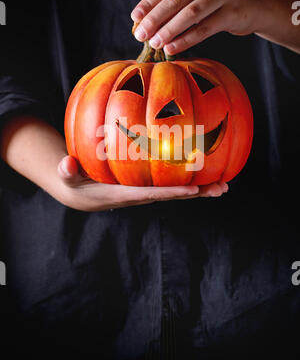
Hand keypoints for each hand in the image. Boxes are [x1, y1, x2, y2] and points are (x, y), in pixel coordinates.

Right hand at [57, 155, 228, 211]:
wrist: (79, 192)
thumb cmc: (74, 181)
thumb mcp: (67, 177)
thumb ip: (66, 171)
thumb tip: (66, 164)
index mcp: (124, 194)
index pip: (152, 194)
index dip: (172, 192)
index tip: (193, 189)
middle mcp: (139, 195)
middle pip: (172, 195)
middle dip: (196, 192)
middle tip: (221, 188)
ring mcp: (145, 191)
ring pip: (175, 191)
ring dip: (200, 188)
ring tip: (224, 185)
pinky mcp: (146, 186)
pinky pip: (169, 183)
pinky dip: (188, 179)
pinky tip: (204, 171)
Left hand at [131, 0, 298, 53]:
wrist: (254, 2)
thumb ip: (174, 0)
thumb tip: (144, 22)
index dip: (149, 2)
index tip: (135, 18)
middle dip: (155, 18)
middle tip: (140, 34)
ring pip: (190, 14)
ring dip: (169, 30)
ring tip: (155, 43)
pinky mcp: (232, 12)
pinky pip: (204, 29)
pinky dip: (186, 40)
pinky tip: (172, 49)